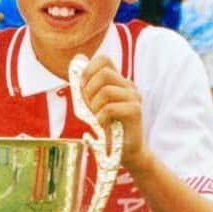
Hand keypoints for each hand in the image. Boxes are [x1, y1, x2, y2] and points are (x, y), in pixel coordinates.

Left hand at [79, 55, 149, 172]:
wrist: (125, 151)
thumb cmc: (108, 129)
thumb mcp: (93, 106)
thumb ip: (87, 88)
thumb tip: (77, 63)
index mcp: (119, 82)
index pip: (104, 60)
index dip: (88, 70)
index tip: (82, 87)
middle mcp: (128, 86)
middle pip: (104, 72)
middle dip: (89, 90)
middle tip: (89, 107)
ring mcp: (134, 97)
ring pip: (106, 90)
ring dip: (94, 106)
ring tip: (97, 118)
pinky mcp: (135, 110)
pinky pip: (110, 108)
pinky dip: (101, 118)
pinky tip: (103, 125)